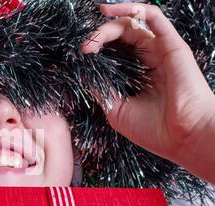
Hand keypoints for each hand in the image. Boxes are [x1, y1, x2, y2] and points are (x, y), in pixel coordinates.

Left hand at [82, 3, 214, 182]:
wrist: (182, 138)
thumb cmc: (153, 129)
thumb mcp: (115, 109)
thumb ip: (99, 88)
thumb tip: (81, 71)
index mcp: (135, 74)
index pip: (112, 51)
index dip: (95, 48)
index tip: (79, 56)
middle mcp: (147, 59)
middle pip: (119, 35)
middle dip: (97, 37)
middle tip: (84, 47)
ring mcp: (159, 50)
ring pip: (131, 24)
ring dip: (107, 26)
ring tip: (91, 39)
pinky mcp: (171, 44)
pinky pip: (153, 17)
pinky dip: (131, 9)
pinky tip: (108, 12)